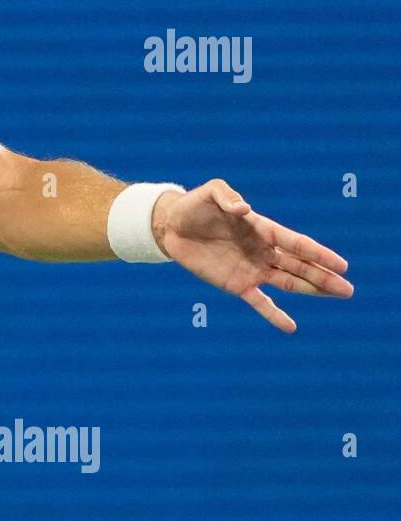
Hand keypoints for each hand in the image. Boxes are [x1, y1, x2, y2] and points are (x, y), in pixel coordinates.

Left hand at [153, 179, 352, 332]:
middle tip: (348, 289)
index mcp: (263, 229)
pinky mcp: (236, 284)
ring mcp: (252, 269)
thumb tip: (243, 209)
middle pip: (300, 266)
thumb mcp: (211, 193)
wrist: (173, 227)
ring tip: (338, 296)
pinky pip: (259, 301)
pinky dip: (273, 313)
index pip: (297, 243)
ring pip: (288, 282)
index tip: (342, 265)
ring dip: (311, 290)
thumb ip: (228, 197)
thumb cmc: (195, 206)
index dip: (319, 254)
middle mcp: (263, 251)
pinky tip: (290, 327)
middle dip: (324, 276)